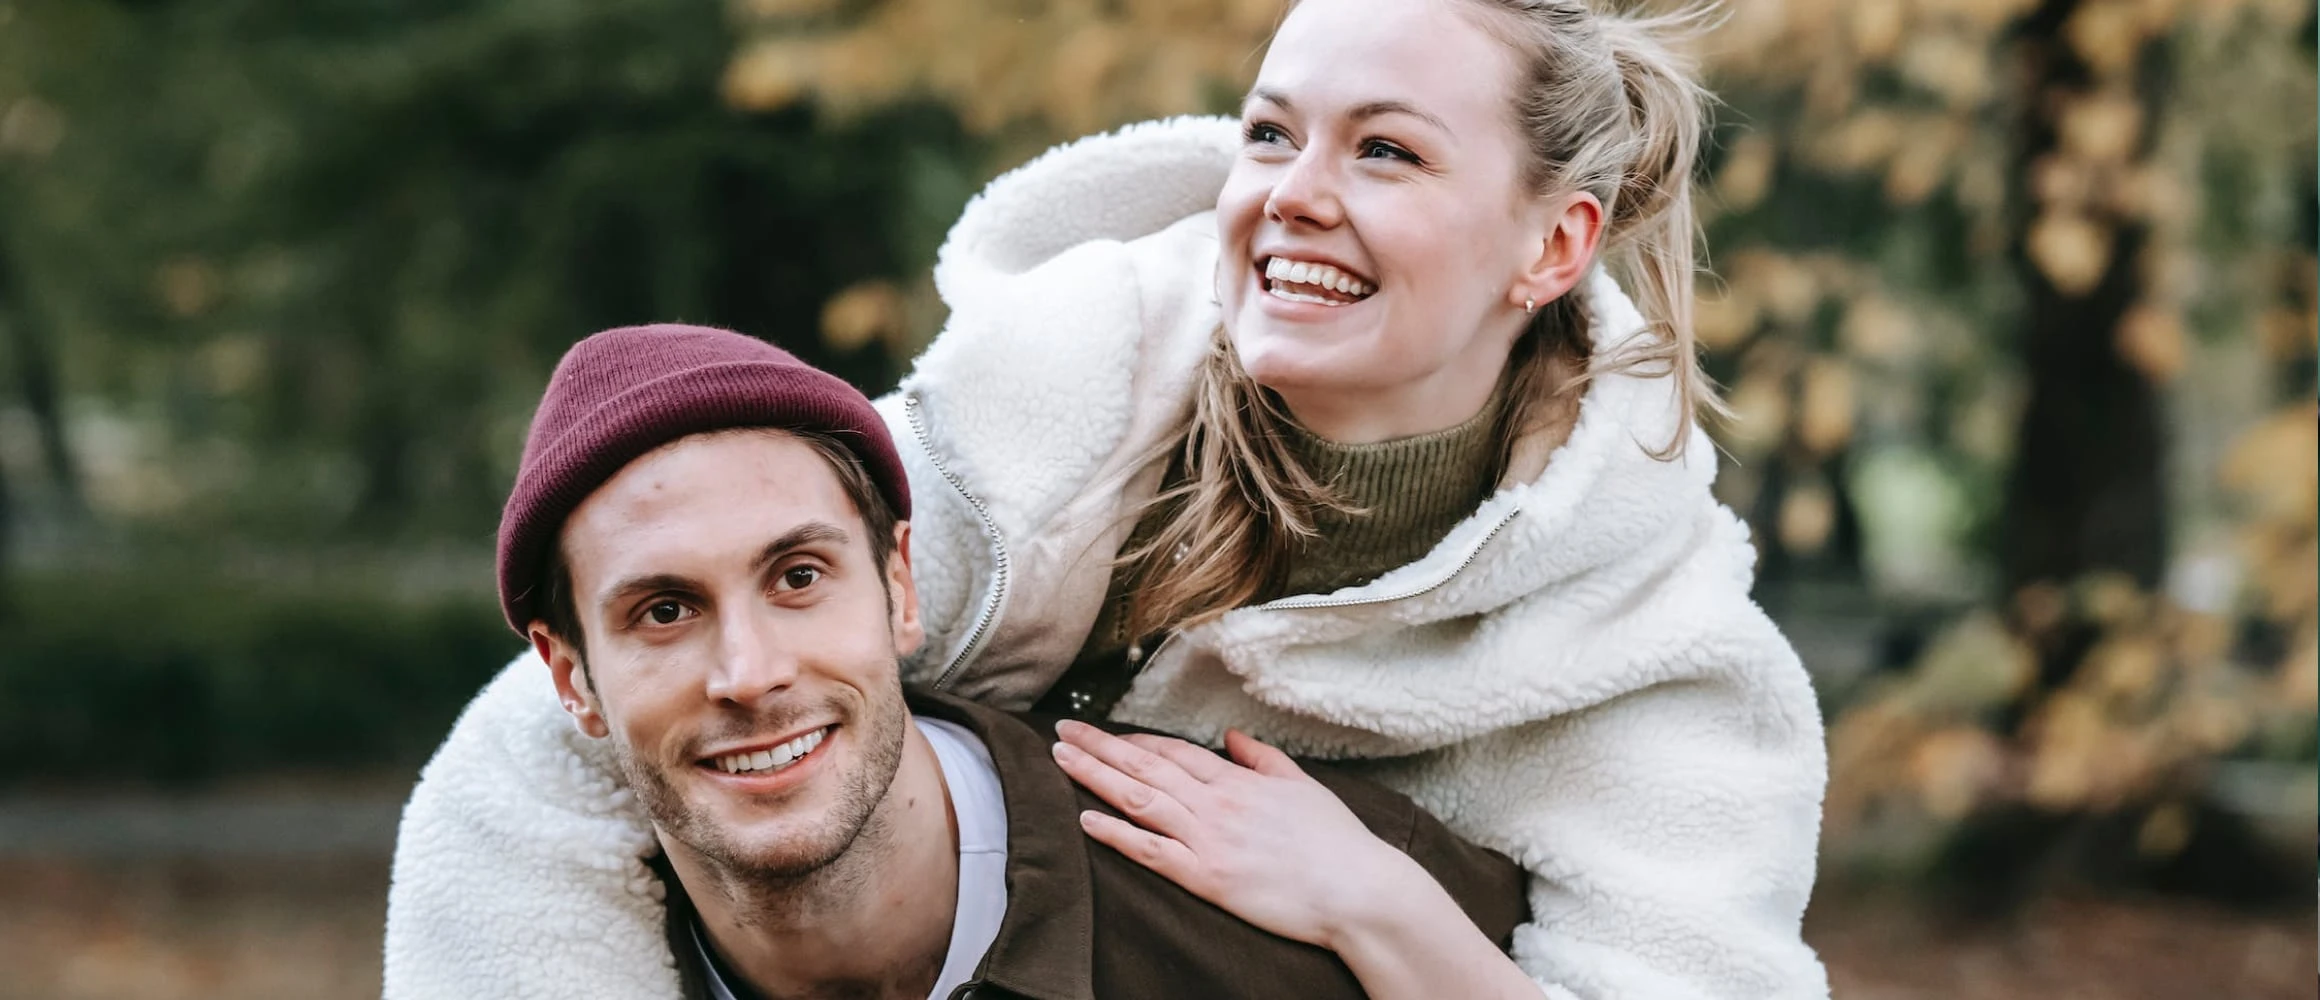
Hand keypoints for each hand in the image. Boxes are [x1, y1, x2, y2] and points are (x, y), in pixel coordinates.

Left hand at [1049, 720, 1422, 948]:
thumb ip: (1262, 758)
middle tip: (1062, 730)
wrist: (1357, 889)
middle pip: (1145, 766)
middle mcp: (1216, 804)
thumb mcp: (1302, 785)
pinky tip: (1087, 819)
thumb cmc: (1336, 842)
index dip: (1134, 740)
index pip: (1173, 752)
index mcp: (1238, 780)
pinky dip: (1117, 834)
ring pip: (1140, 799)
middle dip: (1099, 746)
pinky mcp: (1207, 878)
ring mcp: (1209, 840)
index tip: (1106, 732)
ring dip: (1096, 776)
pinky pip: (1151, 852)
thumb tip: (1231, 737)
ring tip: (1061, 759)